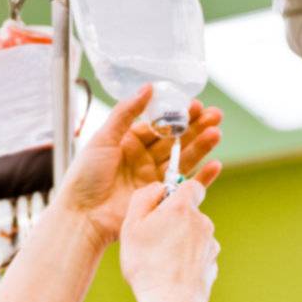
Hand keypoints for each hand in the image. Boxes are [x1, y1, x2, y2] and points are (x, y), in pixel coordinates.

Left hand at [58, 85, 222, 247]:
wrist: (84, 214)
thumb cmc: (86, 175)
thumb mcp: (104, 137)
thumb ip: (126, 112)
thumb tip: (148, 88)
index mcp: (130, 140)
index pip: (160, 123)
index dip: (178, 114)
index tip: (195, 105)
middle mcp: (144, 158)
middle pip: (176, 140)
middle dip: (196, 128)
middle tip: (216, 115)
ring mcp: (154, 179)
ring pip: (183, 159)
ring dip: (201, 147)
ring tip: (217, 133)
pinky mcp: (161, 199)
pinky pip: (185, 185)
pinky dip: (201, 177)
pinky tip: (215, 165)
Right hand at [120, 178, 219, 301]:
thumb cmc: (147, 264)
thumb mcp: (132, 225)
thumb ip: (144, 197)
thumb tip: (158, 187)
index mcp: (183, 207)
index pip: (191, 185)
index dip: (178, 191)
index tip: (165, 203)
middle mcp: (202, 223)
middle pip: (190, 212)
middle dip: (176, 220)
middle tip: (155, 238)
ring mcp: (211, 245)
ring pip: (195, 235)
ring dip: (182, 241)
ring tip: (163, 260)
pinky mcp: (213, 264)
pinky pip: (198, 255)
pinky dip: (188, 260)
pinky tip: (173, 273)